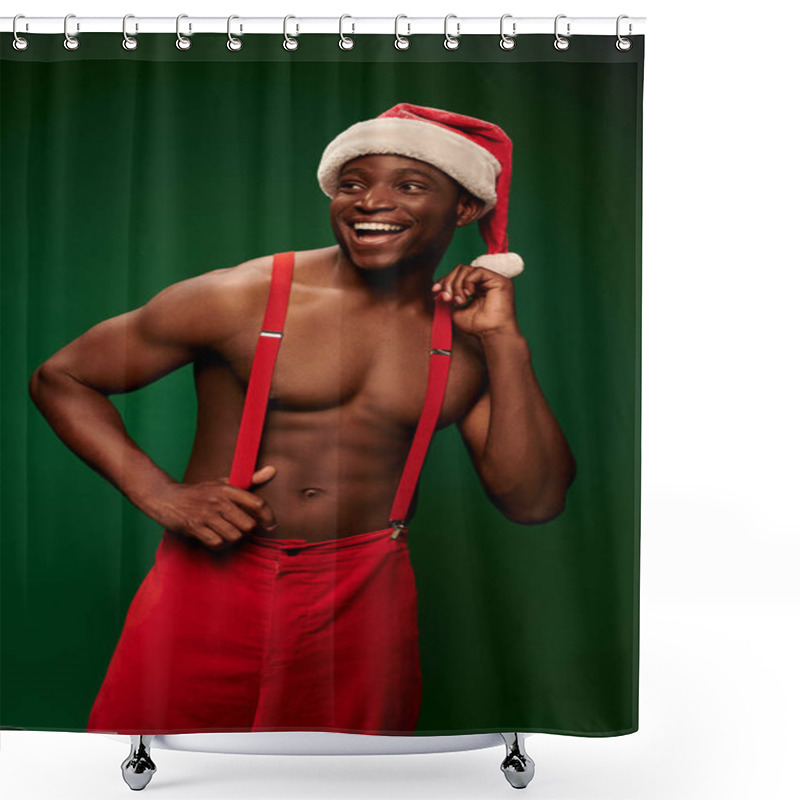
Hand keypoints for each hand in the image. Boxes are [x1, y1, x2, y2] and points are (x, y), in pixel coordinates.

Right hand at [149, 465, 277, 549]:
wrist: (167, 498)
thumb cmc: (200, 492)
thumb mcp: (224, 482)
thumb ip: (250, 480)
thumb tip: (273, 470)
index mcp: (228, 489)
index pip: (257, 504)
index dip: (268, 517)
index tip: (271, 525)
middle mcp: (218, 501)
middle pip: (248, 524)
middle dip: (247, 529)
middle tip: (241, 527)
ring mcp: (206, 515)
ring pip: (234, 536)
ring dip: (233, 537)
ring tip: (228, 532)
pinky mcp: (195, 527)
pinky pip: (217, 543)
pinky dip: (219, 544)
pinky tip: (216, 537)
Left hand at [432, 266, 519, 337]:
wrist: (491, 333)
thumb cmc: (477, 326)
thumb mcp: (456, 311)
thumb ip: (448, 298)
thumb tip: (438, 290)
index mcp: (473, 289)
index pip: (456, 276)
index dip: (444, 281)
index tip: (435, 290)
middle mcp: (482, 282)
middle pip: (459, 270)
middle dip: (448, 282)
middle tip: (447, 298)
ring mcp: (490, 280)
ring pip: (466, 269)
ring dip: (457, 285)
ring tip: (459, 300)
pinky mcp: (498, 279)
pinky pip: (477, 271)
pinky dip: (468, 282)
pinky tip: (469, 294)